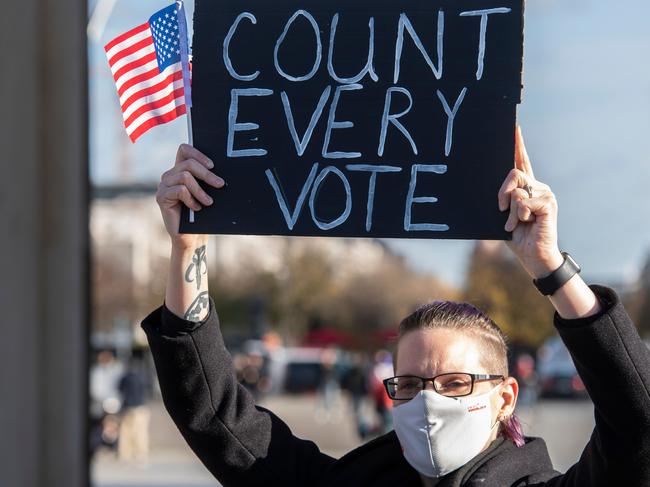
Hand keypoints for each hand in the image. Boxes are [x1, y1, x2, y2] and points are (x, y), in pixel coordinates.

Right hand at [156, 144, 224, 248]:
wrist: (192, 237)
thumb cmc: (202, 215)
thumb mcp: (207, 193)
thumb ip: (208, 180)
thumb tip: (221, 173)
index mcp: (180, 170)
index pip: (184, 150)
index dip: (198, 154)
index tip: (213, 165)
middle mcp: (170, 175)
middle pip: (188, 163)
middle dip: (207, 174)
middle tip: (220, 184)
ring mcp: (164, 185)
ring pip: (185, 176)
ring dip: (200, 190)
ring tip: (209, 202)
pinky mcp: (161, 197)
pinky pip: (179, 190)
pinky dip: (191, 199)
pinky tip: (196, 208)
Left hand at [498, 127, 563, 278]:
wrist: (533, 256)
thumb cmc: (517, 237)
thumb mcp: (503, 215)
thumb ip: (502, 199)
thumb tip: (499, 191)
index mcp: (526, 188)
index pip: (521, 161)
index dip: (518, 145)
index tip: (514, 127)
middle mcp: (537, 187)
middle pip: (514, 172)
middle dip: (502, 192)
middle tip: (501, 209)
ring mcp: (545, 194)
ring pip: (517, 189)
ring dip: (511, 210)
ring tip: (515, 223)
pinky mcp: (548, 203)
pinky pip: (524, 201)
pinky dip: (519, 215)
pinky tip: (526, 224)